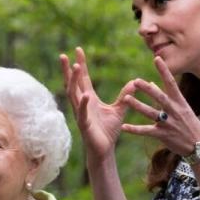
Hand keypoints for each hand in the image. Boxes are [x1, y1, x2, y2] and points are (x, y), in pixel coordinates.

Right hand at [60, 47, 135, 161]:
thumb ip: (124, 95)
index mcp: (89, 99)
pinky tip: (85, 95)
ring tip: (75, 67)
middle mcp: (82, 104)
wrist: (105, 150)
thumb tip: (135, 82)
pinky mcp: (85, 125)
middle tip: (65, 55)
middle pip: (73, 84)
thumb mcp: (119, 110)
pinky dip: (83, 104)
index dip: (81, 64)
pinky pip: (82, 113)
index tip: (78, 49)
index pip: (83, 79)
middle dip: (68, 70)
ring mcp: (81, 114)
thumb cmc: (108, 131)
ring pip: (74, 95)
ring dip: (73, 81)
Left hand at [121, 56, 199, 155]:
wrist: (199, 145)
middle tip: (136, 81)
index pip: (171, 82)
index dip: (164, 70)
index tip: (156, 58)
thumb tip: (151, 83)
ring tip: (126, 98)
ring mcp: (168, 123)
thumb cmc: (189, 124)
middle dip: (147, 89)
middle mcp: (174, 111)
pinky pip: (146, 131)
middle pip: (159, 97)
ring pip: (151, 113)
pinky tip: (124, 127)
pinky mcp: (163, 135)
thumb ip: (165, 96)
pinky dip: (134, 129)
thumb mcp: (182, 108)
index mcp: (180, 102)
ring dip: (138, 105)